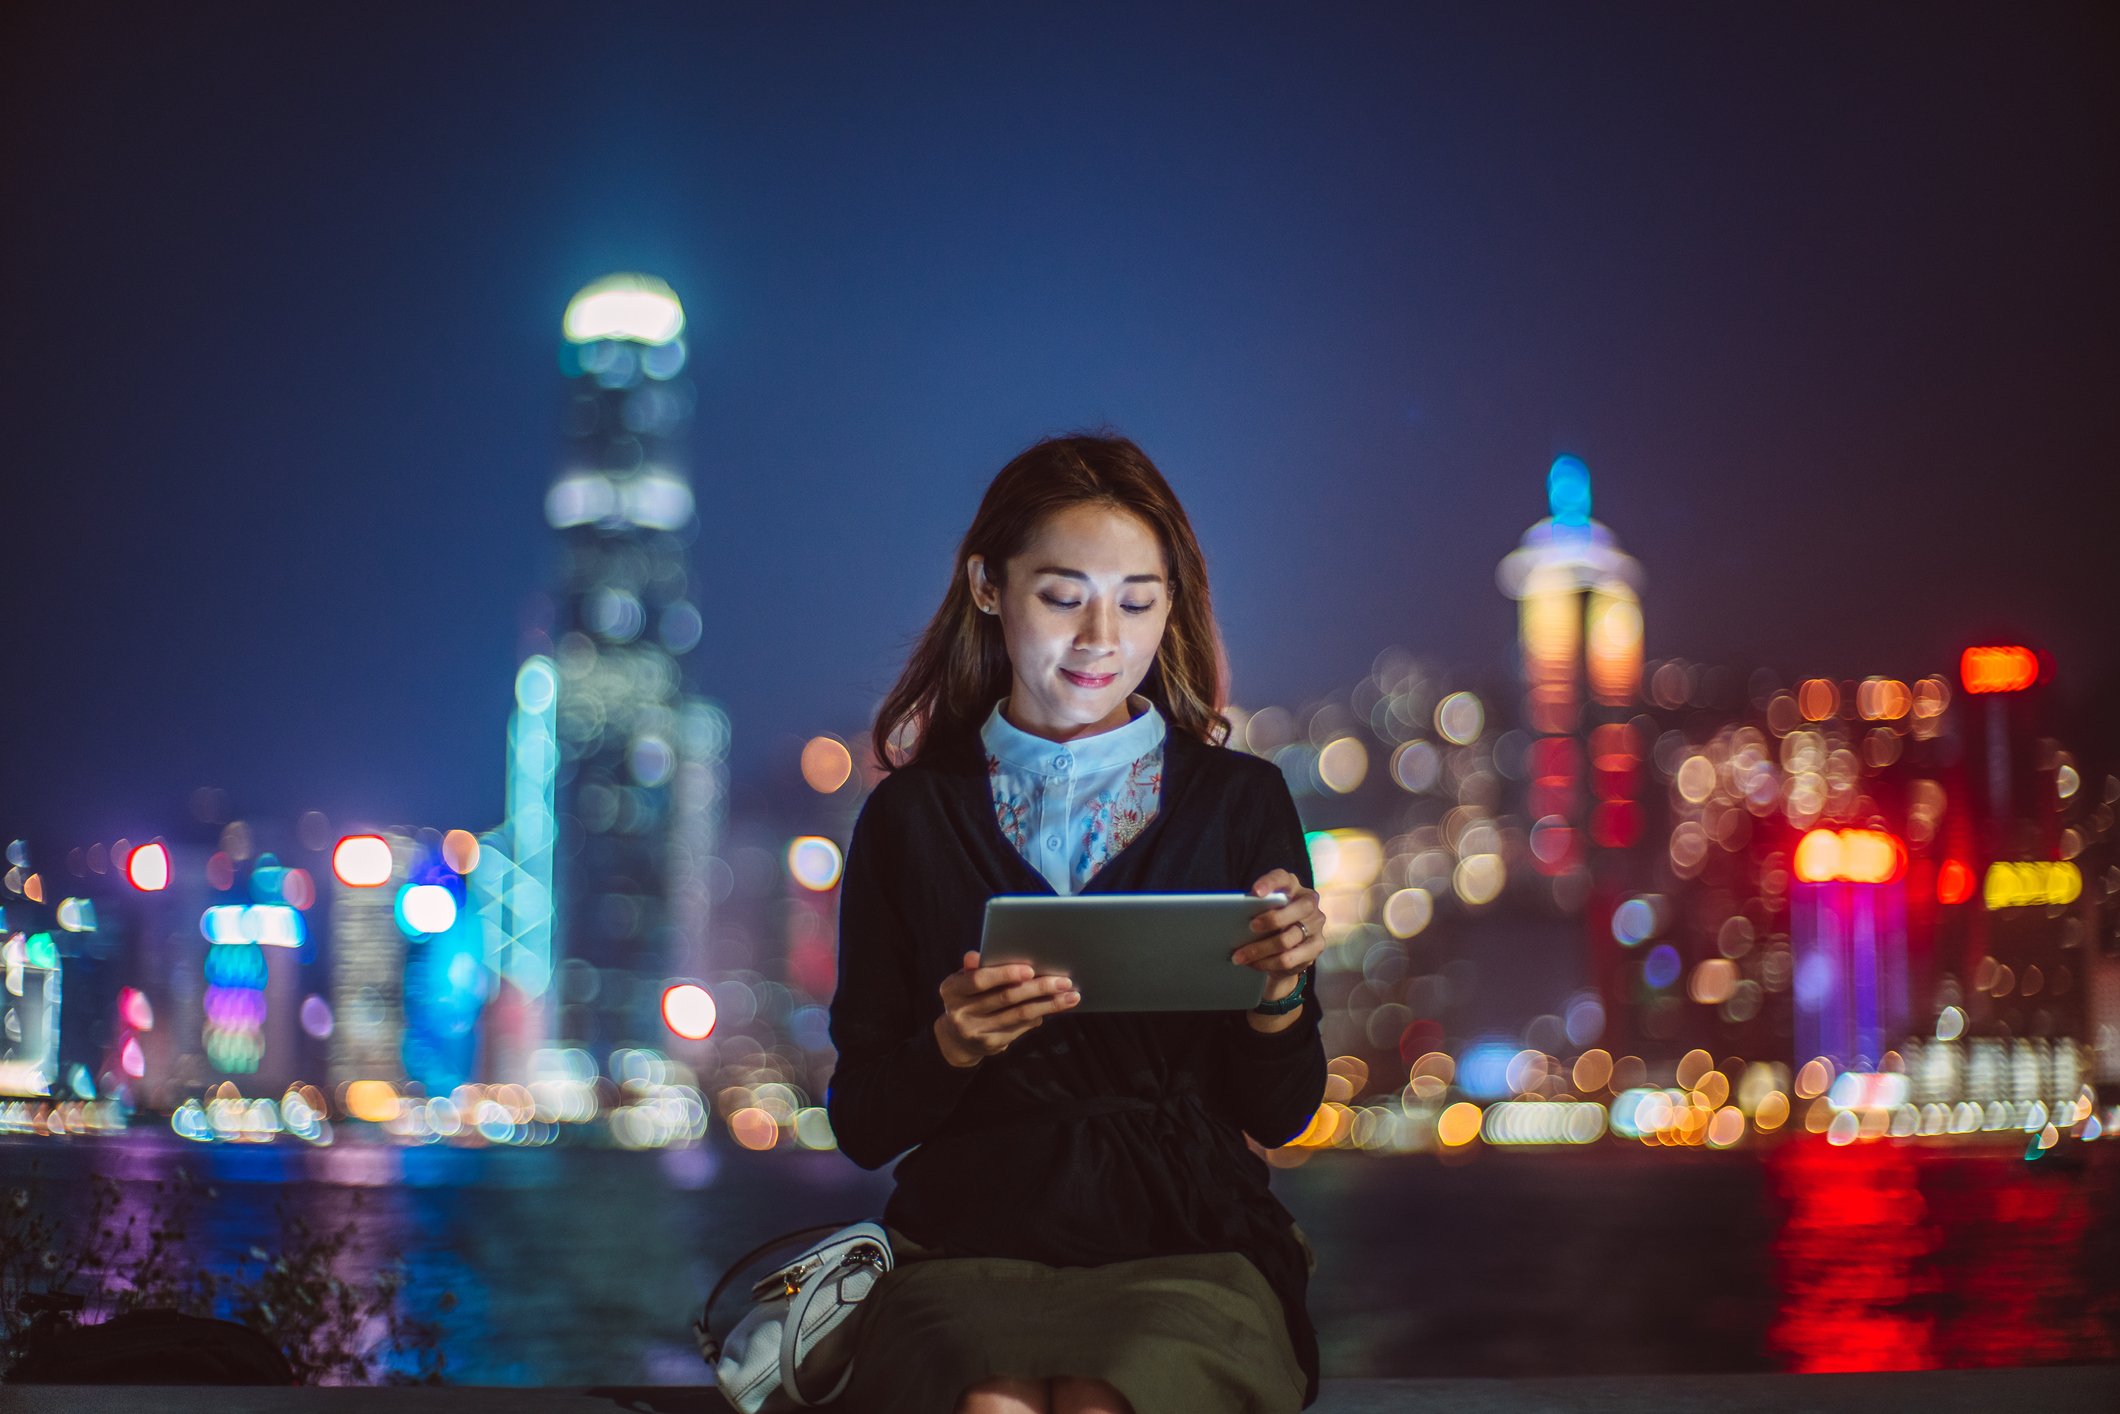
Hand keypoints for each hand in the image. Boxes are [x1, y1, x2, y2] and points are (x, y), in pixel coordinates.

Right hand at [933, 951, 1079, 1067]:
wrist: (957, 1038)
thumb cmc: (967, 998)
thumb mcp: (964, 981)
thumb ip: (974, 969)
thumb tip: (976, 955)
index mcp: (952, 990)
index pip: (980, 980)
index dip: (1005, 974)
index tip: (1030, 969)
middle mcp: (961, 1013)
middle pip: (1006, 997)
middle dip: (1038, 987)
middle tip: (1063, 981)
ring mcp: (976, 1031)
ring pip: (1019, 1014)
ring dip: (1048, 1004)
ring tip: (1071, 996)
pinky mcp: (991, 1044)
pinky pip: (1021, 1027)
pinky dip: (1040, 1015)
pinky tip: (1056, 1007)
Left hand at [1232, 870, 1326, 1002]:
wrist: (1289, 944)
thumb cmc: (1268, 919)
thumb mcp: (1262, 909)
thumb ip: (1254, 908)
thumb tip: (1232, 917)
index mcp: (1292, 886)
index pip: (1282, 878)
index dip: (1269, 884)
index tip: (1255, 893)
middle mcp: (1309, 903)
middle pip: (1295, 910)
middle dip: (1271, 920)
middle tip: (1249, 927)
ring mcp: (1316, 925)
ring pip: (1287, 940)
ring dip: (1259, 950)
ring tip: (1239, 956)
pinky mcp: (1316, 946)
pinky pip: (1288, 959)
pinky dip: (1267, 963)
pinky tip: (1252, 964)